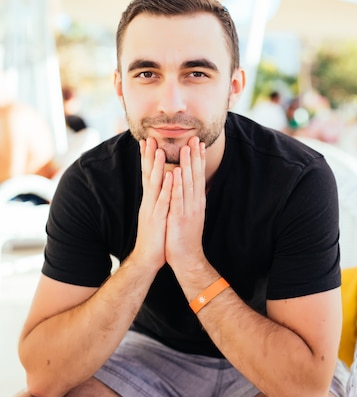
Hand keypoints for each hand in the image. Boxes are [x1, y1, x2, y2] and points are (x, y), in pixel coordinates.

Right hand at [132, 138, 171, 271]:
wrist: (149, 257)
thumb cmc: (156, 235)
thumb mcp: (157, 213)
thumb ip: (158, 198)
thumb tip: (162, 185)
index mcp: (151, 199)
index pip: (149, 174)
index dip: (148, 158)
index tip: (149, 141)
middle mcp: (149, 201)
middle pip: (148, 175)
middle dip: (149, 156)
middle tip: (149, 138)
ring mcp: (152, 209)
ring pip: (154, 185)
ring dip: (156, 168)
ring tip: (159, 151)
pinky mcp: (157, 220)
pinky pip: (162, 202)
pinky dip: (165, 189)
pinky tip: (168, 177)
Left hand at [166, 136, 206, 274]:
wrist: (187, 258)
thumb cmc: (185, 237)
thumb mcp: (191, 215)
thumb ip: (191, 200)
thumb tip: (193, 188)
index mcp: (196, 201)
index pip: (198, 176)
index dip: (198, 159)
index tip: (198, 143)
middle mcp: (194, 202)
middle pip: (195, 175)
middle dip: (194, 156)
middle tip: (195, 138)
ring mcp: (188, 209)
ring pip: (188, 183)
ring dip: (187, 165)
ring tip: (186, 148)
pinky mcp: (180, 217)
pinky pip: (178, 198)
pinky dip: (177, 185)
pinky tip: (176, 173)